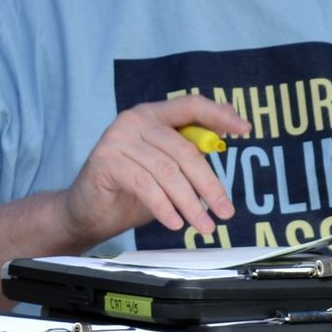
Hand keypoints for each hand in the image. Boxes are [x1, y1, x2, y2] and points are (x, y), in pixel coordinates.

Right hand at [59, 93, 250, 246]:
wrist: (87, 210)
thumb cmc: (130, 189)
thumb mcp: (166, 169)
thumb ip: (188, 153)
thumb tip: (222, 143)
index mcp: (153, 114)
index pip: (191, 105)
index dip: (219, 115)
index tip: (244, 130)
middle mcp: (135, 119)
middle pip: (184, 149)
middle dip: (209, 184)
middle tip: (225, 211)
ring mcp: (118, 138)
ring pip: (167, 171)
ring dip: (190, 203)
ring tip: (203, 226)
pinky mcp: (105, 160)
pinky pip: (145, 185)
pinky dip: (164, 206)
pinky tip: (174, 222)